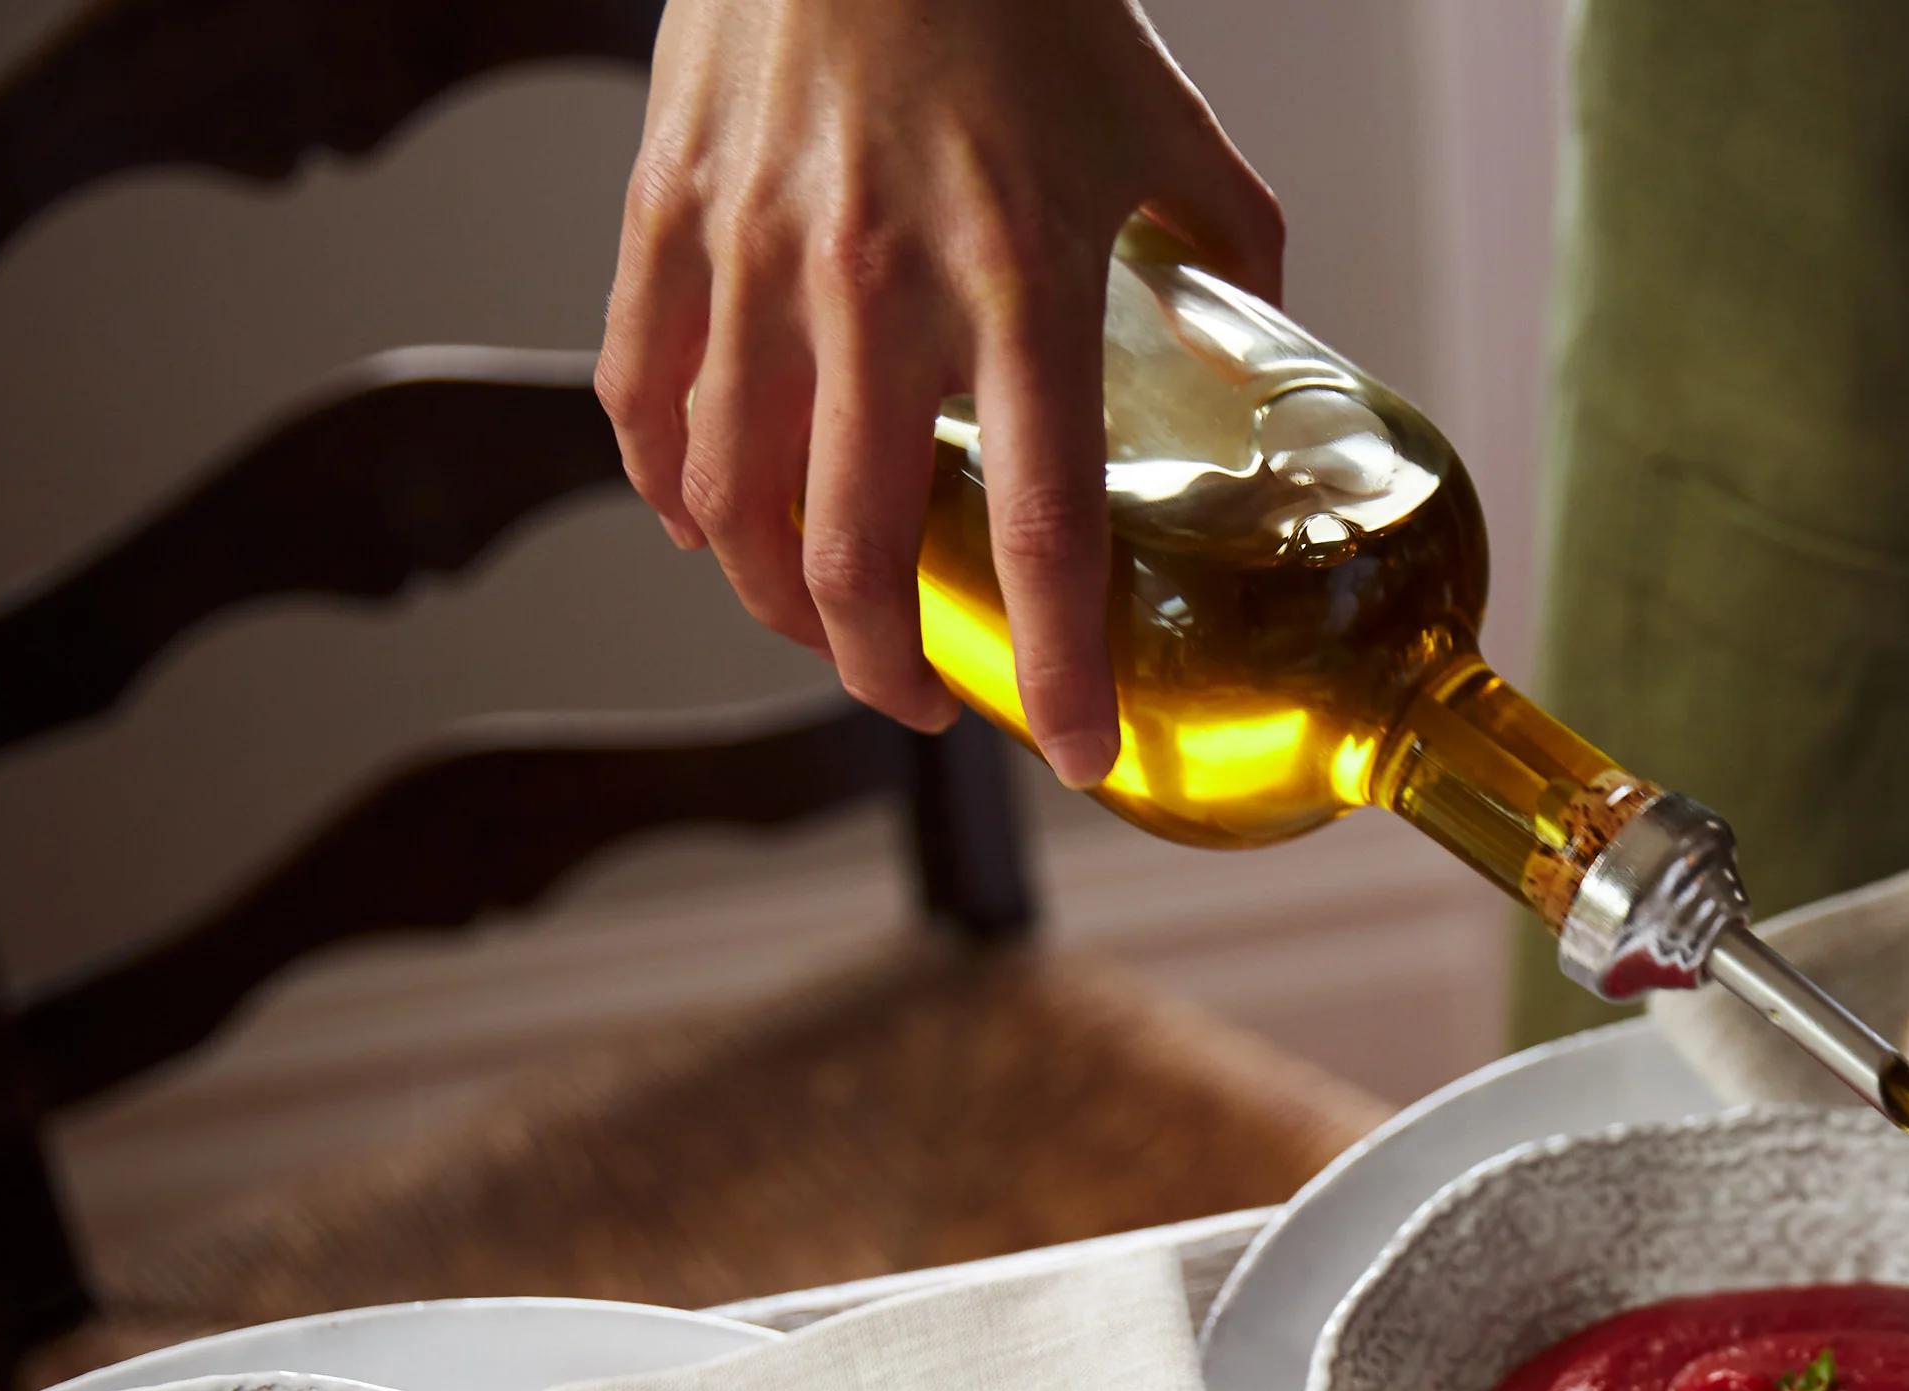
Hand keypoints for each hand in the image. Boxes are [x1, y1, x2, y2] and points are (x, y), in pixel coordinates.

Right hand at [599, 0, 1281, 781]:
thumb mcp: (1165, 121)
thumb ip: (1227, 246)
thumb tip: (1269, 341)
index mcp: (1018, 279)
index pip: (1041, 529)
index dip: (1058, 666)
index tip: (1074, 751)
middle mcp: (873, 286)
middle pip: (850, 553)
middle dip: (887, 667)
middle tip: (927, 696)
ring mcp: (752, 255)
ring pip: (728, 500)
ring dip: (771, 600)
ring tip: (826, 628)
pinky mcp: (667, 214)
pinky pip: (639, 397)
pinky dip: (667, 489)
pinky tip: (704, 525)